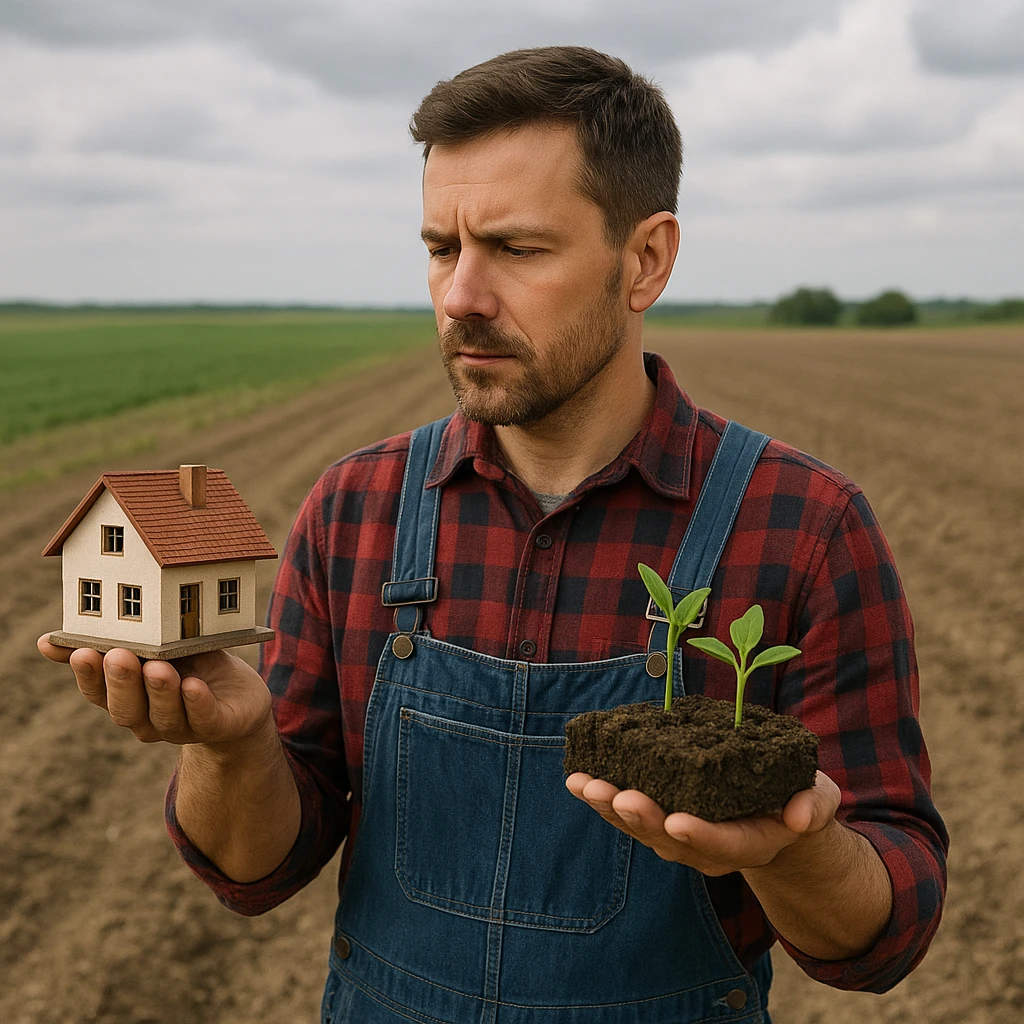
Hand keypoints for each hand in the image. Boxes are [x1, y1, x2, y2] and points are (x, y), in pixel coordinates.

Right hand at [38, 636, 272, 748]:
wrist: (238, 698)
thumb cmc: (190, 667)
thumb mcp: (154, 651)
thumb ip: (112, 645)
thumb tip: (46, 642)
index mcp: (129, 699)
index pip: (99, 694)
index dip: (88, 676)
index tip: (81, 651)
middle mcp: (149, 719)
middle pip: (126, 710)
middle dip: (121, 682)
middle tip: (118, 655)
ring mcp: (184, 727)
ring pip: (164, 716)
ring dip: (159, 692)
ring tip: (159, 668)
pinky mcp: (219, 725)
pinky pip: (204, 719)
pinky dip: (197, 703)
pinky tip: (193, 686)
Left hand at [565, 770, 840, 876]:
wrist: (774, 812)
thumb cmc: (796, 798)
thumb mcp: (818, 798)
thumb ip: (813, 805)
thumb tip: (800, 815)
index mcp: (749, 842)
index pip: (723, 844)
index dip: (700, 835)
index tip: (678, 822)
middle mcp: (708, 848)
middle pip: (671, 839)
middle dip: (643, 818)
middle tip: (618, 796)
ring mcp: (679, 836)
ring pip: (641, 828)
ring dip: (610, 807)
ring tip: (585, 784)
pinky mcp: (659, 818)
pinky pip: (626, 811)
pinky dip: (601, 797)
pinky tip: (577, 779)